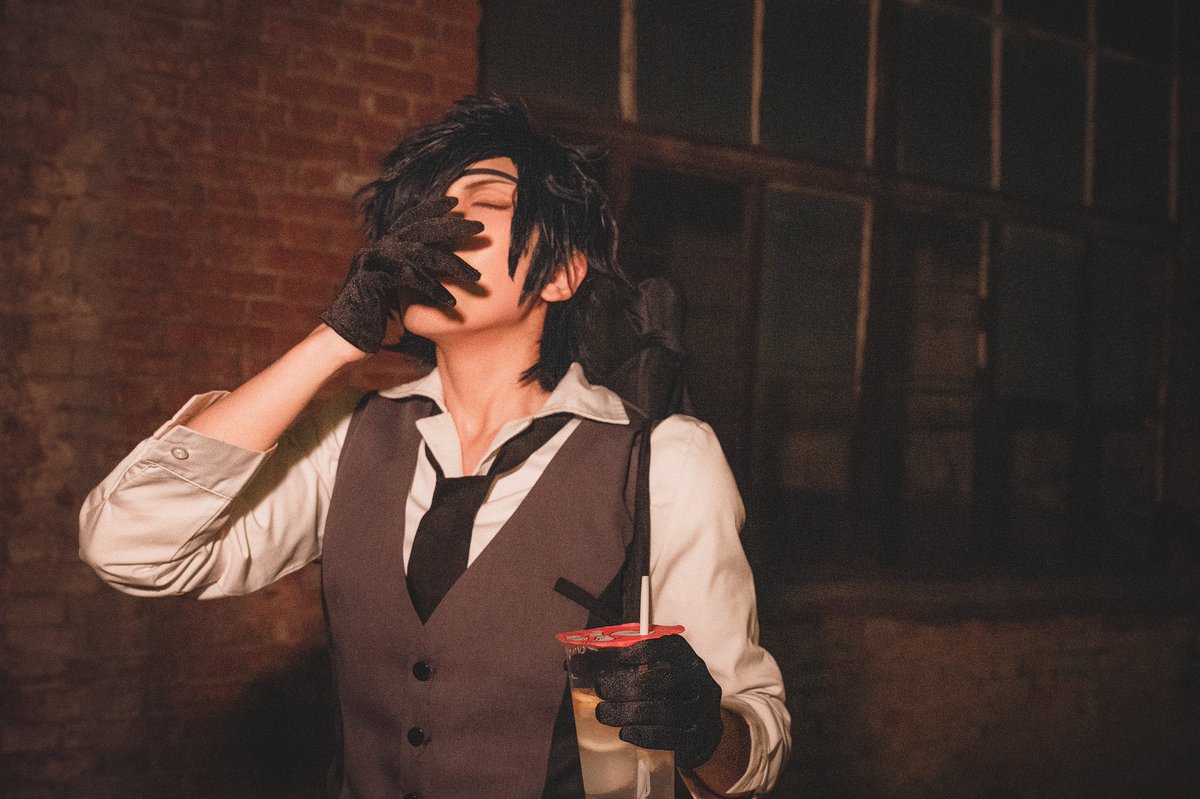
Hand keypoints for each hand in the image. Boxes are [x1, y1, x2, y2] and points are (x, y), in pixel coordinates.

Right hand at [320, 197, 483, 352]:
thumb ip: (407, 275)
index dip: (430, 208)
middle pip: (420, 228)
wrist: (340, 338)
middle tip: (480, 226)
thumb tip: (431, 270)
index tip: (455, 202)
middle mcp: (377, 249)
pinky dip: (434, 290)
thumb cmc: (370, 318)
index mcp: (381, 248)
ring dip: (453, 265)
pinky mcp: (374, 281)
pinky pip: (411, 279)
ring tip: (476, 277)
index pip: (409, 220)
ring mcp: (374, 262)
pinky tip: (451, 302)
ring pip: (422, 254)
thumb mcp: (392, 290)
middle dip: (452, 225)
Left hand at [595, 634, 723, 768]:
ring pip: (665, 709)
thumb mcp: (667, 677)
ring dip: (629, 712)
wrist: (704, 732)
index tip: (620, 658)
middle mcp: (701, 682)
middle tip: (602, 690)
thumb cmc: (676, 698)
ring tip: (604, 713)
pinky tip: (624, 732)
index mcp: (690, 662)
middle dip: (628, 685)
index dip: (646, 650)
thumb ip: (644, 667)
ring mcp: (703, 711)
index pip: (672, 647)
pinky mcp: (698, 737)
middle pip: (665, 679)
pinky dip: (643, 734)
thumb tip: (606, 664)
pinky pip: (669, 736)